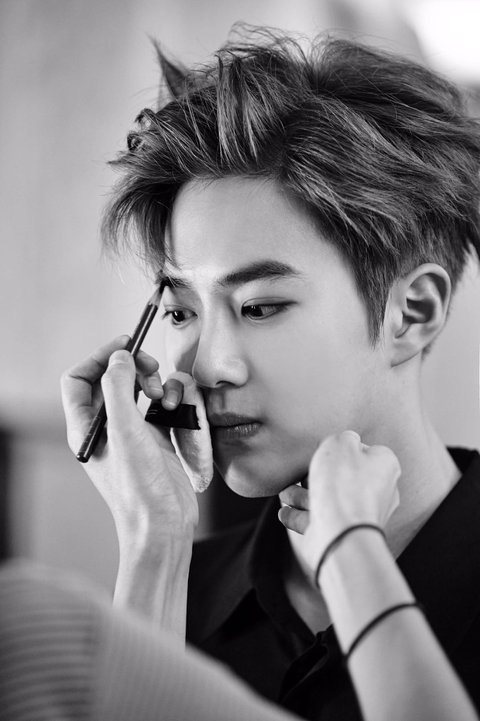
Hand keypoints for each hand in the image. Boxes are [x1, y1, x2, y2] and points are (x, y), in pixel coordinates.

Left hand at [61, 336, 198, 541]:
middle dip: (136, 369)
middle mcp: (107, 428)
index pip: (79, 379)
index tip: (126, 346)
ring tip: (168, 400)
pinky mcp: (158, 441)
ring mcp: (133, 434)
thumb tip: (121, 357)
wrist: (165, 526)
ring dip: (159, 386)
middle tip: (152, 371)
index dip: (100, 357)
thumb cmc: (140, 488)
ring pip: (143, 391)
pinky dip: (174, 403)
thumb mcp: (126, 432)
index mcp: (87, 427)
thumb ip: (119, 388)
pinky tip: (181, 413)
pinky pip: (165, 408)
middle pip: (115, 380)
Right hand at [279, 431, 400, 571]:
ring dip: (301, 496)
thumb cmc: (343, 486)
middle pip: (342, 477)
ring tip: (284, 492)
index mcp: (384, 466)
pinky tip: (284, 511)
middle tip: (298, 474)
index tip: (323, 451)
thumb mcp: (340, 443)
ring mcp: (360, 515)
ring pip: (327, 499)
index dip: (340, 449)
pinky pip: (318, 521)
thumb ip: (343, 437)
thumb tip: (345, 443)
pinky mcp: (342, 534)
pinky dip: (298, 515)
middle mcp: (379, 491)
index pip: (362, 450)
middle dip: (314, 476)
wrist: (341, 536)